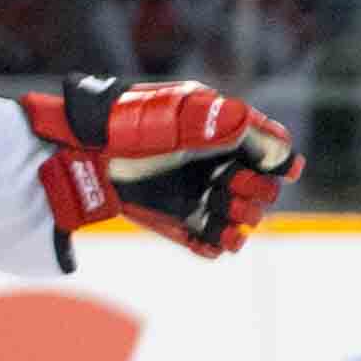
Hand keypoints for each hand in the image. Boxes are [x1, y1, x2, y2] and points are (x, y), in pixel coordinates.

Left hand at [30, 79, 299, 253]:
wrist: (79, 154)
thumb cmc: (128, 123)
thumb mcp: (181, 114)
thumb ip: (230, 124)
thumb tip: (280, 147)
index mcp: (224, 131)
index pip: (272, 147)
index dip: (281, 160)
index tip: (280, 169)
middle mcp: (217, 164)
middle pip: (263, 187)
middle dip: (258, 193)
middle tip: (234, 191)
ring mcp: (200, 194)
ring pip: (242, 217)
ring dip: (242, 222)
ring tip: (229, 223)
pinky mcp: (180, 221)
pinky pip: (211, 240)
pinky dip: (217, 245)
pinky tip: (213, 242)